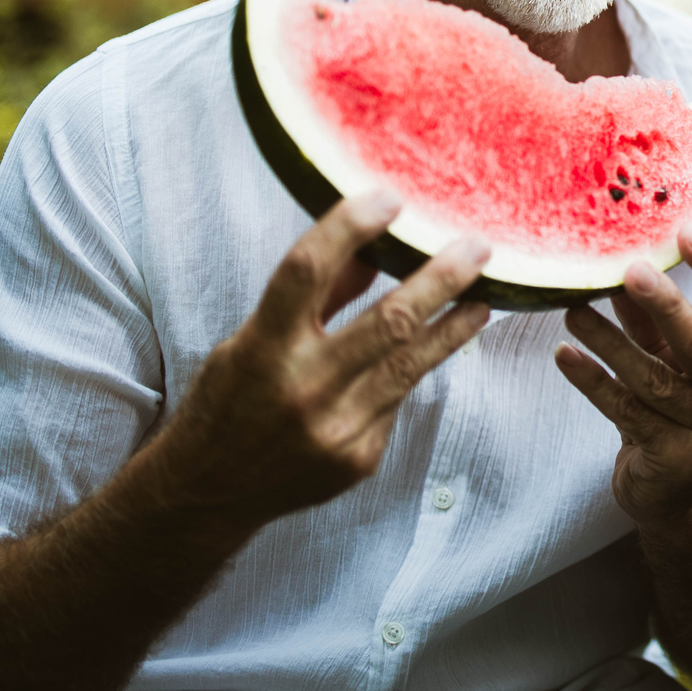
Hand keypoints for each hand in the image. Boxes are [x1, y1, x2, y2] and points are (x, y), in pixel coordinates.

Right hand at [149, 190, 491, 529]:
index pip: (306, 271)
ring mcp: (334, 429)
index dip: (349, 227)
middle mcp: (300, 389)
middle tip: (478, 247)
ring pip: (414, 363)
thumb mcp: (250, 339)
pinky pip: (398, 400)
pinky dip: (415, 369)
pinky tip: (434, 348)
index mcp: (260, 349)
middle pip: (388, 320)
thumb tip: (372, 245)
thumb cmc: (228, 402)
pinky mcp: (359, 457)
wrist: (207, 494)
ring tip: (483, 295)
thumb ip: (313, 295)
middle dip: (442, 278)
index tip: (390, 196)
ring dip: (456, 324)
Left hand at [556, 226, 691, 529]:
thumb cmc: (679, 407)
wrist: (685, 494)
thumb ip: (666, 316)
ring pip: (651, 375)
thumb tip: (634, 254)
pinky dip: (592, 381)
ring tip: (573, 308)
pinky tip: (564, 354)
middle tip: (631, 270)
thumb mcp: (681, 358)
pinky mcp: (672, 453)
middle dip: (663, 302)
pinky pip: (625, 411)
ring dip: (609, 340)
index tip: (687, 233)